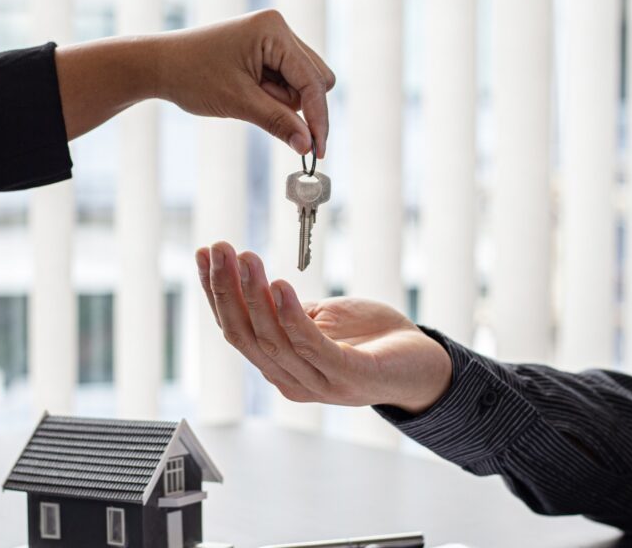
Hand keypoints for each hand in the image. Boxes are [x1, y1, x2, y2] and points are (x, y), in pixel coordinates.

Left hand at [156, 10, 335, 156]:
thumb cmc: (192, 76)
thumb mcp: (238, 103)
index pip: (313, 80)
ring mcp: (273, 38)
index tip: (319, 150)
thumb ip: (278, 122)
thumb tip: (307, 145)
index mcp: (274, 31)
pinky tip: (249, 93)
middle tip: (261, 109)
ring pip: (302, 83)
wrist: (160, 66)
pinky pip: (287, 81)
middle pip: (315, 79)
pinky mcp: (266, 50)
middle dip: (296, 105)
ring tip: (247, 97)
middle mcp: (278, 28)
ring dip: (282, 101)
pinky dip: (274, 95)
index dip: (318, 117)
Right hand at [194, 242, 451, 413]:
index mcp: (280, 367)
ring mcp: (320, 382)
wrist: (425, 365)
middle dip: (227, 289)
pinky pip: (311, 346)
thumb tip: (254, 283)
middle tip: (219, 250)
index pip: (236, 330)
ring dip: (254, 295)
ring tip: (246, 258)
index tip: (205, 254)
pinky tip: (279, 286)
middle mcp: (292, 380)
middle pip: (246, 335)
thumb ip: (288, 312)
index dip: (216, 293)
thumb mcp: (322, 320)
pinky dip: (291, 316)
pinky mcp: (350, 376)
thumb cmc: (373, 340)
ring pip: (273, 339)